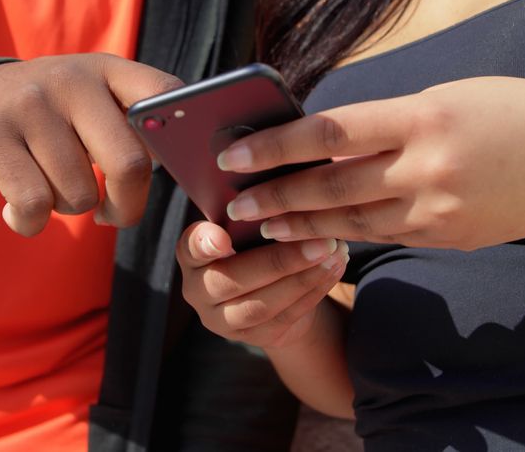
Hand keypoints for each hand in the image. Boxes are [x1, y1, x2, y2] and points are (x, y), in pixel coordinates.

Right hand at [0, 53, 182, 235]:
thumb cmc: (45, 115)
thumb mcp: (88, 98)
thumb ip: (130, 121)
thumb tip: (178, 162)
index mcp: (107, 70)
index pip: (166, 93)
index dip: (178, 139)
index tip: (168, 169)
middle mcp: (72, 80)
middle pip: (129, 164)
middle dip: (127, 206)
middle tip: (112, 214)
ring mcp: (30, 105)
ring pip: (78, 193)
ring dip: (68, 209)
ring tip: (49, 190)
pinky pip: (33, 205)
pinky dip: (30, 223)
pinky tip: (20, 212)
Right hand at [177, 221, 348, 347]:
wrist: (272, 293)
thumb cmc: (256, 244)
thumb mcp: (246, 227)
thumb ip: (251, 214)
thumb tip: (279, 185)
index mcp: (192, 256)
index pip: (189, 247)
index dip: (203, 243)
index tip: (223, 236)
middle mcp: (198, 291)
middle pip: (232, 280)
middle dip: (280, 261)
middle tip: (321, 241)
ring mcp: (222, 320)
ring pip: (261, 305)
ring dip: (302, 279)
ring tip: (334, 254)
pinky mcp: (253, 338)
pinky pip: (284, 317)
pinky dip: (313, 292)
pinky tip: (335, 269)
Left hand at [219, 77, 524, 249]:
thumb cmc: (517, 113)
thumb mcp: (451, 97)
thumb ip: (393, 122)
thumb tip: (332, 143)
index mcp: (425, 117)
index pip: (331, 133)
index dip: (276, 147)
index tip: (234, 156)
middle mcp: (427, 167)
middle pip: (332, 188)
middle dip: (276, 198)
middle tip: (233, 207)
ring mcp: (438, 210)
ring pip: (352, 223)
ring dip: (301, 225)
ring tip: (263, 227)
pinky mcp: (448, 238)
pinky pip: (386, 234)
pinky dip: (346, 235)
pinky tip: (317, 234)